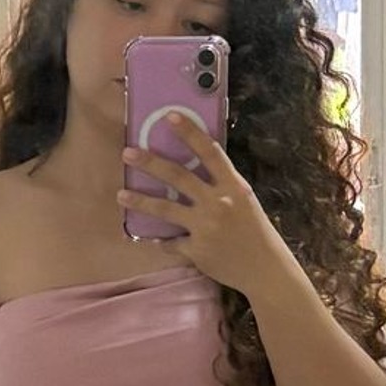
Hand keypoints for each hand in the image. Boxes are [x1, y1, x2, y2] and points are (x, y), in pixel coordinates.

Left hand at [117, 111, 289, 295]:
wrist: (264, 269)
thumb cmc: (255, 231)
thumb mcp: (244, 200)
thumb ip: (222, 184)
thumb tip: (196, 167)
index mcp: (233, 186)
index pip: (210, 152)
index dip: (190, 133)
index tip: (169, 116)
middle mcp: (218, 203)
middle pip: (178, 176)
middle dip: (150, 163)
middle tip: (127, 153)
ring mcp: (205, 227)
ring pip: (165, 209)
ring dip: (140, 201)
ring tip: (121, 194)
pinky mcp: (196, 250)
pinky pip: (171, 243)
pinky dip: (161, 241)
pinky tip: (151, 239)